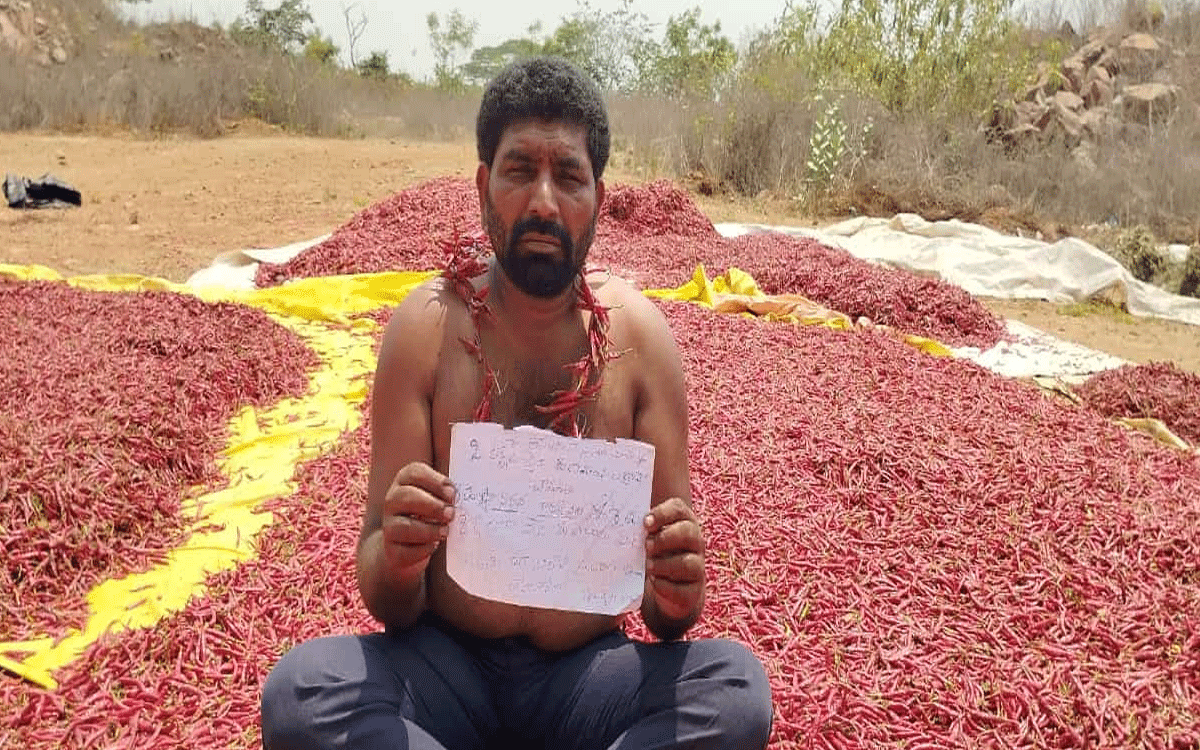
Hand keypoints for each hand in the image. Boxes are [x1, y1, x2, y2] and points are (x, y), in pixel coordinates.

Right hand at [381, 462, 455, 577]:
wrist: (408, 547)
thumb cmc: (430, 516)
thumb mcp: (438, 499)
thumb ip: (447, 495)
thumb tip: (459, 498)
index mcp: (405, 482)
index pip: (414, 472)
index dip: (434, 481)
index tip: (452, 493)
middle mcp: (392, 501)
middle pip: (405, 496)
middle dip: (431, 505)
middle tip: (450, 514)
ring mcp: (388, 525)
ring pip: (403, 526)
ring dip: (428, 530)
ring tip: (445, 532)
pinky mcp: (390, 550)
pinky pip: (404, 551)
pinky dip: (422, 549)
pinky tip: (434, 546)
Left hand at [644, 498, 704, 621]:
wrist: (669, 587)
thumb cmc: (656, 553)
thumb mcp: (650, 537)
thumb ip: (643, 528)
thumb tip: (620, 522)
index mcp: (683, 522)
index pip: (678, 509)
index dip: (662, 514)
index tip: (645, 523)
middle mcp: (694, 542)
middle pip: (688, 533)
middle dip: (665, 539)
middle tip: (646, 546)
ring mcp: (697, 567)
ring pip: (689, 563)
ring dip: (665, 565)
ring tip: (649, 566)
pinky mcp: (693, 591)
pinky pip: (684, 590)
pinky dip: (666, 586)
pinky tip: (655, 582)